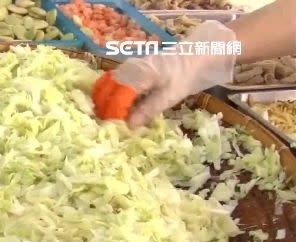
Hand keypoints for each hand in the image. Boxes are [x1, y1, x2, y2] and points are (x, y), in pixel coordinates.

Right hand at [92, 21, 236, 126]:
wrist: (195, 56)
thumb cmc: (183, 77)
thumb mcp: (168, 97)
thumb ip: (147, 110)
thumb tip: (129, 126)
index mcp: (137, 76)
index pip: (116, 97)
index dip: (112, 112)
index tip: (111, 125)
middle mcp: (128, 69)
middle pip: (107, 88)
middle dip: (104, 104)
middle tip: (106, 120)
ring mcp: (129, 65)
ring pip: (110, 83)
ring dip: (107, 97)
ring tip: (109, 113)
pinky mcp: (133, 66)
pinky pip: (117, 79)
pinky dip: (114, 91)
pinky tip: (119, 102)